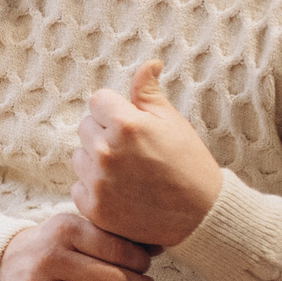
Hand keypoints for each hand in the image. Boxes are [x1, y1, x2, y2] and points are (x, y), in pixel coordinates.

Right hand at [0, 211, 157, 280]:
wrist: (0, 262)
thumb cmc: (50, 248)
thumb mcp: (75, 230)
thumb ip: (111, 236)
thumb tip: (158, 246)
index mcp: (64, 229)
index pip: (113, 246)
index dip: (139, 261)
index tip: (145, 268)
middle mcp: (48, 256)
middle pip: (105, 278)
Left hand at [72, 61, 222, 248]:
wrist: (202, 216)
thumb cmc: (190, 164)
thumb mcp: (173, 122)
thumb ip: (149, 92)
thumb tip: (148, 64)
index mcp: (125, 125)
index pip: (98, 101)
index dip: (116, 111)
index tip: (134, 127)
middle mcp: (106, 151)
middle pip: (86, 127)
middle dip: (105, 133)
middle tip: (136, 152)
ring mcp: (97, 181)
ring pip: (80, 156)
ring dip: (97, 160)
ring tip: (130, 173)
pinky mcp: (93, 207)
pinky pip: (79, 186)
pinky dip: (95, 188)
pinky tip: (122, 192)